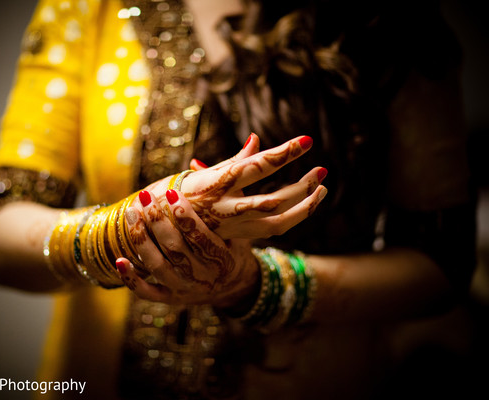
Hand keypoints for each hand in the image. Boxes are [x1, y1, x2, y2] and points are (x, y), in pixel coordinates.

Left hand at [117, 189, 258, 306]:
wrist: (233, 287)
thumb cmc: (233, 246)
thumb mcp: (237, 225)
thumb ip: (220, 196)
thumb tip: (196, 162)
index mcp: (223, 259)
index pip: (202, 237)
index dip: (186, 216)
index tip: (171, 193)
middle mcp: (204, 277)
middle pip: (176, 250)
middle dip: (157, 222)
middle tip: (144, 197)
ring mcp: (185, 289)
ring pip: (159, 267)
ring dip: (141, 241)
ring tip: (130, 214)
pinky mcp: (170, 298)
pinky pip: (148, 293)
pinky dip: (132, 279)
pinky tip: (119, 260)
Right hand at [181, 133, 327, 238]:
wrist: (167, 224)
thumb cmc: (189, 191)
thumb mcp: (210, 172)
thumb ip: (238, 158)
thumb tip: (256, 138)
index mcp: (221, 182)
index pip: (259, 165)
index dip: (284, 153)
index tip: (307, 141)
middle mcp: (229, 205)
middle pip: (275, 198)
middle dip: (303, 185)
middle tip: (322, 169)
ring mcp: (236, 224)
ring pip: (280, 220)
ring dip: (305, 205)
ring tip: (323, 189)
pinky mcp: (241, 236)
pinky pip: (274, 229)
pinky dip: (293, 217)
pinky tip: (307, 203)